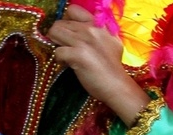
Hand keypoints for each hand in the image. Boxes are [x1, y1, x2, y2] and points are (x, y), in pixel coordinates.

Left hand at [47, 4, 150, 124]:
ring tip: (65, 55)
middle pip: (60, 23)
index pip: (73, 10)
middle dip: (58, 36)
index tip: (69, 33)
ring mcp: (83, 41)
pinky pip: (57, 51)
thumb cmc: (114, 67)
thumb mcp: (112, 42)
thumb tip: (86, 28)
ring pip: (54, 32)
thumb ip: (100, 32)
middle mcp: (90, 29)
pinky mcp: (77, 54)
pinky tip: (68, 65)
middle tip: (65, 47)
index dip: (66, 21)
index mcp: (98, 24)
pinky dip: (59, 59)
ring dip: (56, 44)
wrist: (117, 85)